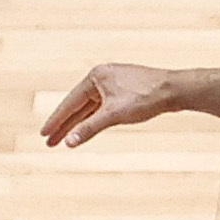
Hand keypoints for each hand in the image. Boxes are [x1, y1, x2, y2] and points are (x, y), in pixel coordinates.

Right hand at [41, 63, 179, 146]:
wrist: (175, 90)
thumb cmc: (146, 97)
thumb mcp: (114, 115)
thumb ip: (90, 128)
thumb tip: (69, 142)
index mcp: (96, 76)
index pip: (70, 102)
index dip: (57, 120)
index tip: (43, 134)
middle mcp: (103, 77)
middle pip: (78, 105)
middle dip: (65, 125)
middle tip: (48, 142)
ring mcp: (114, 84)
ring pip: (90, 108)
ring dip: (78, 124)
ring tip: (63, 140)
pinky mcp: (125, 91)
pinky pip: (102, 108)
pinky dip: (93, 120)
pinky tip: (85, 130)